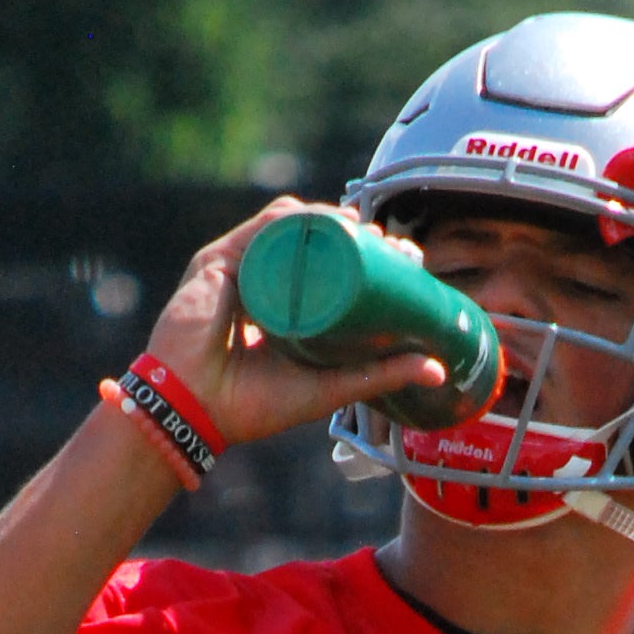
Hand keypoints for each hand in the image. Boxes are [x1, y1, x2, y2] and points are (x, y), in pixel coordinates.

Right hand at [145, 202, 448, 453]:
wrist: (194, 412)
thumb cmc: (252, 405)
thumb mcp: (331, 387)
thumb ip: (380, 376)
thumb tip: (438, 371)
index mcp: (290, 303)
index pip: (336, 264)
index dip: (371, 255)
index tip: (407, 259)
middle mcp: (267, 278)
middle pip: (317, 239)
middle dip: (358, 233)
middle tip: (391, 245)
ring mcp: (242, 265)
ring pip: (293, 224)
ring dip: (331, 221)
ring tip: (363, 233)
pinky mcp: (217, 261)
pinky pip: (262, 229)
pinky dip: (294, 222)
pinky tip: (323, 226)